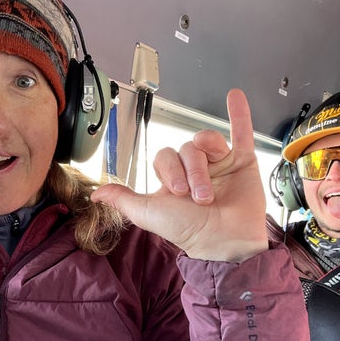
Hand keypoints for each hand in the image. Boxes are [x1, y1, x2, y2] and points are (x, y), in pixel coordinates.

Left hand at [91, 89, 267, 261]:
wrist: (224, 242)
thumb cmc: (188, 230)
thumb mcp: (148, 213)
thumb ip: (123, 199)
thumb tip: (96, 193)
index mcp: (174, 179)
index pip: (165, 156)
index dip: (169, 169)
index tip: (177, 191)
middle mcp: (196, 169)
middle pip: (187, 149)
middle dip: (191, 171)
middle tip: (197, 196)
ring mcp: (220, 164)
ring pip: (209, 142)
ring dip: (209, 158)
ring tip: (212, 184)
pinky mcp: (243, 162)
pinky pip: (241, 133)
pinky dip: (239, 115)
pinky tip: (235, 97)